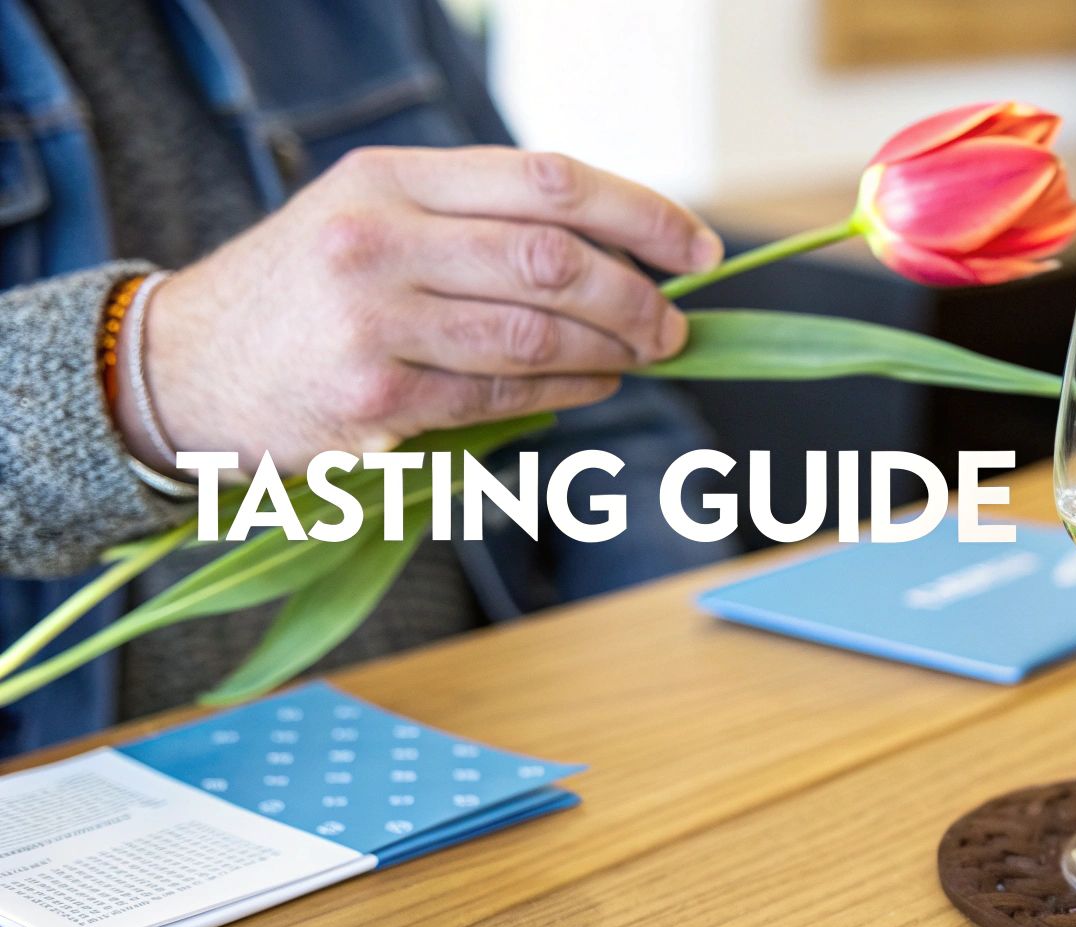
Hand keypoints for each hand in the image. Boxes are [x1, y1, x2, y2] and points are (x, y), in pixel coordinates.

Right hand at [126, 146, 721, 472]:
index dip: (640, 214)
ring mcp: (372, 321)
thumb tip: (618, 254)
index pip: (547, 179)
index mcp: (390, 179)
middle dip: (637, 296)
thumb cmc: (305, 294)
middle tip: (674, 324)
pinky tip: (591, 386)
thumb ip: (475, 222)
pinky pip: (502, 396)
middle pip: (554, 258)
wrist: (181, 371)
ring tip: (642, 356)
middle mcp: (378, 239)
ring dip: (612, 350)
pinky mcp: (372, 398)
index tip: (695, 248)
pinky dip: (567, 393)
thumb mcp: (371, 221)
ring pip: (537, 332)